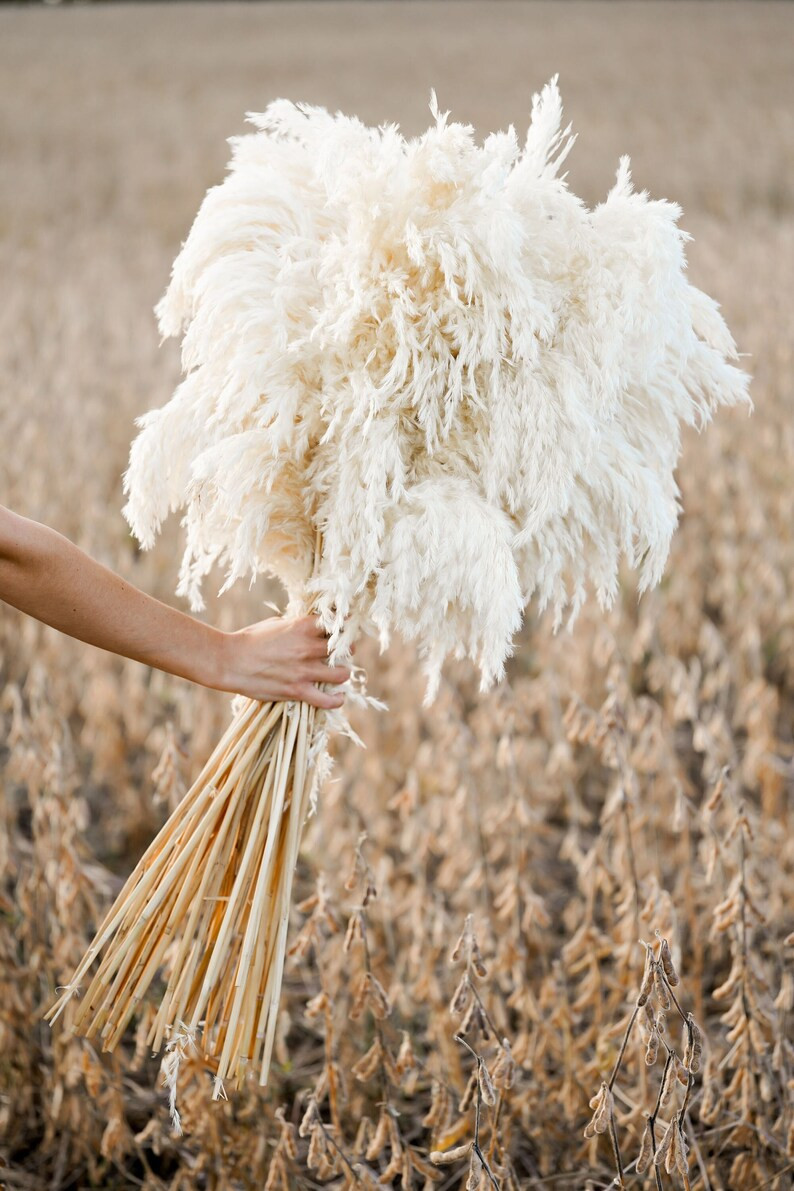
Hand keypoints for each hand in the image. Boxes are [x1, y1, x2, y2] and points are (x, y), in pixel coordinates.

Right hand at [214, 614, 352, 708]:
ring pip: (342, 673)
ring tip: (338, 673)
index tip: (345, 628)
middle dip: (346, 649)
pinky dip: (336, 700)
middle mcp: (307, 647)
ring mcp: (304, 671)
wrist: (229, 662)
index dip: (344, 626)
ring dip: (343, 673)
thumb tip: (310, 627)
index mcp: (302, 627)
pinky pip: (328, 700)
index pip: (336, 623)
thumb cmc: (249, 640)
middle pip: (344, 648)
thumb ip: (296, 626)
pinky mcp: (297, 691)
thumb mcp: (275, 624)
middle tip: (342, 653)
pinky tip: (338, 696)